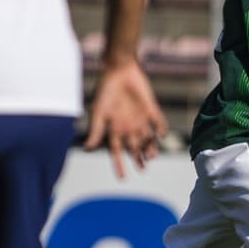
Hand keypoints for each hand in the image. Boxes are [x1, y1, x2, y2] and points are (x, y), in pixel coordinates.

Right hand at [85, 60, 167, 178]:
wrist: (119, 70)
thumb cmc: (105, 91)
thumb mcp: (99, 112)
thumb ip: (96, 131)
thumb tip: (87, 149)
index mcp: (115, 129)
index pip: (117, 152)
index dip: (119, 165)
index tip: (123, 177)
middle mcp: (129, 127)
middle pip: (135, 148)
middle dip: (139, 159)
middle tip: (143, 168)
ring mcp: (141, 119)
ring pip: (148, 139)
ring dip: (151, 147)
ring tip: (152, 156)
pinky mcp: (151, 109)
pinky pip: (158, 122)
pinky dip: (161, 129)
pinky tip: (161, 135)